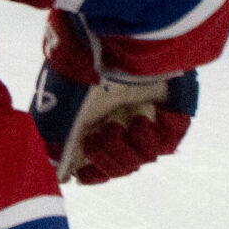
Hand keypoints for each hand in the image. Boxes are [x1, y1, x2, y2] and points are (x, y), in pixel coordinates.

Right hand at [32, 14, 198, 184]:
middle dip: (109, 158)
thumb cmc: (81, 82)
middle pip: (119, 167)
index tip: (85, 173)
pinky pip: (167, 144)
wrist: (114, 52)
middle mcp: (118, 125)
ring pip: (142, 159)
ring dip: (129, 146)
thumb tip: (63, 177)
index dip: (94, 174)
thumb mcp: (59, 118)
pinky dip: (152, 137)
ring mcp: (145, 120)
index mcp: (91, 128)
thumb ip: (59, 147)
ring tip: (124, 121)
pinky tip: (142, 119)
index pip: (98, 167)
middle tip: (103, 134)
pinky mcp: (170, 114)